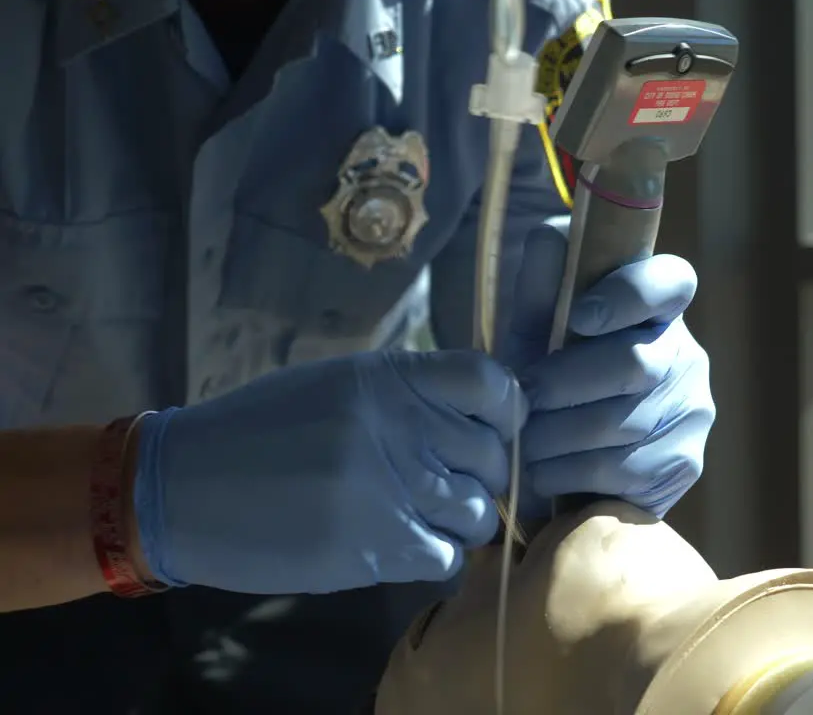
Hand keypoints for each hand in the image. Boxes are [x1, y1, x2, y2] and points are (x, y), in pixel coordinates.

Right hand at [129, 350, 524, 594]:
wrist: (182, 489)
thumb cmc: (259, 431)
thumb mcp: (337, 385)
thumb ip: (407, 394)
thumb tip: (477, 417)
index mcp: (389, 379)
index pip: (492, 382)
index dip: (507, 411)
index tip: (494, 429)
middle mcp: (399, 426)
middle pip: (493, 456)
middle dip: (483, 475)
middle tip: (450, 484)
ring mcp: (391, 488)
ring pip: (479, 511)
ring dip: (461, 520)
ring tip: (424, 518)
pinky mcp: (378, 546)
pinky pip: (447, 556)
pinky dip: (434, 556)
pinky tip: (403, 545)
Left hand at [509, 227, 714, 517]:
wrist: (549, 459)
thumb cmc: (544, 376)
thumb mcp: (531, 329)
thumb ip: (539, 285)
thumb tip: (551, 239)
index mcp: (658, 305)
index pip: (671, 281)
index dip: (629, 295)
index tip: (579, 318)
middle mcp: (687, 353)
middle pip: (636, 364)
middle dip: (567, 384)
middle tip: (523, 397)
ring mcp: (694, 410)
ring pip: (625, 423)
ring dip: (560, 435)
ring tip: (523, 439)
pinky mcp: (686, 463)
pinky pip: (627, 470)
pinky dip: (572, 474)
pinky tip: (545, 472)